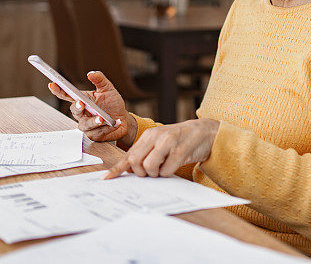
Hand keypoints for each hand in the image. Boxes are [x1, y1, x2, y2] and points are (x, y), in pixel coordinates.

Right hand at [47, 71, 135, 144]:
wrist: (123, 119)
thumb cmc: (113, 103)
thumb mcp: (108, 89)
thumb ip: (100, 80)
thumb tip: (91, 73)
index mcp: (83, 100)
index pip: (67, 95)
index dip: (58, 90)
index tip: (52, 84)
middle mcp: (82, 113)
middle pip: (74, 111)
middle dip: (77, 107)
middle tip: (81, 103)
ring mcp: (87, 125)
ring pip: (85, 125)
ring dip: (93, 121)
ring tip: (102, 118)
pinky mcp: (94, 135)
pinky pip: (98, 132)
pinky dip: (107, 127)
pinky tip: (115, 123)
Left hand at [104, 118, 219, 178]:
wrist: (204, 132)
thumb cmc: (179, 140)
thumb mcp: (160, 143)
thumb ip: (145, 153)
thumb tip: (128, 170)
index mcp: (149, 135)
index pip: (129, 154)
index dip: (117, 168)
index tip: (106, 178)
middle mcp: (157, 136)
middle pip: (135, 162)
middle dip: (141, 173)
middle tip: (150, 172)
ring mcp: (169, 143)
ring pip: (149, 167)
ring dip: (155, 174)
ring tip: (164, 167)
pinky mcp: (180, 151)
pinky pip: (166, 170)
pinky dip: (168, 173)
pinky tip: (174, 165)